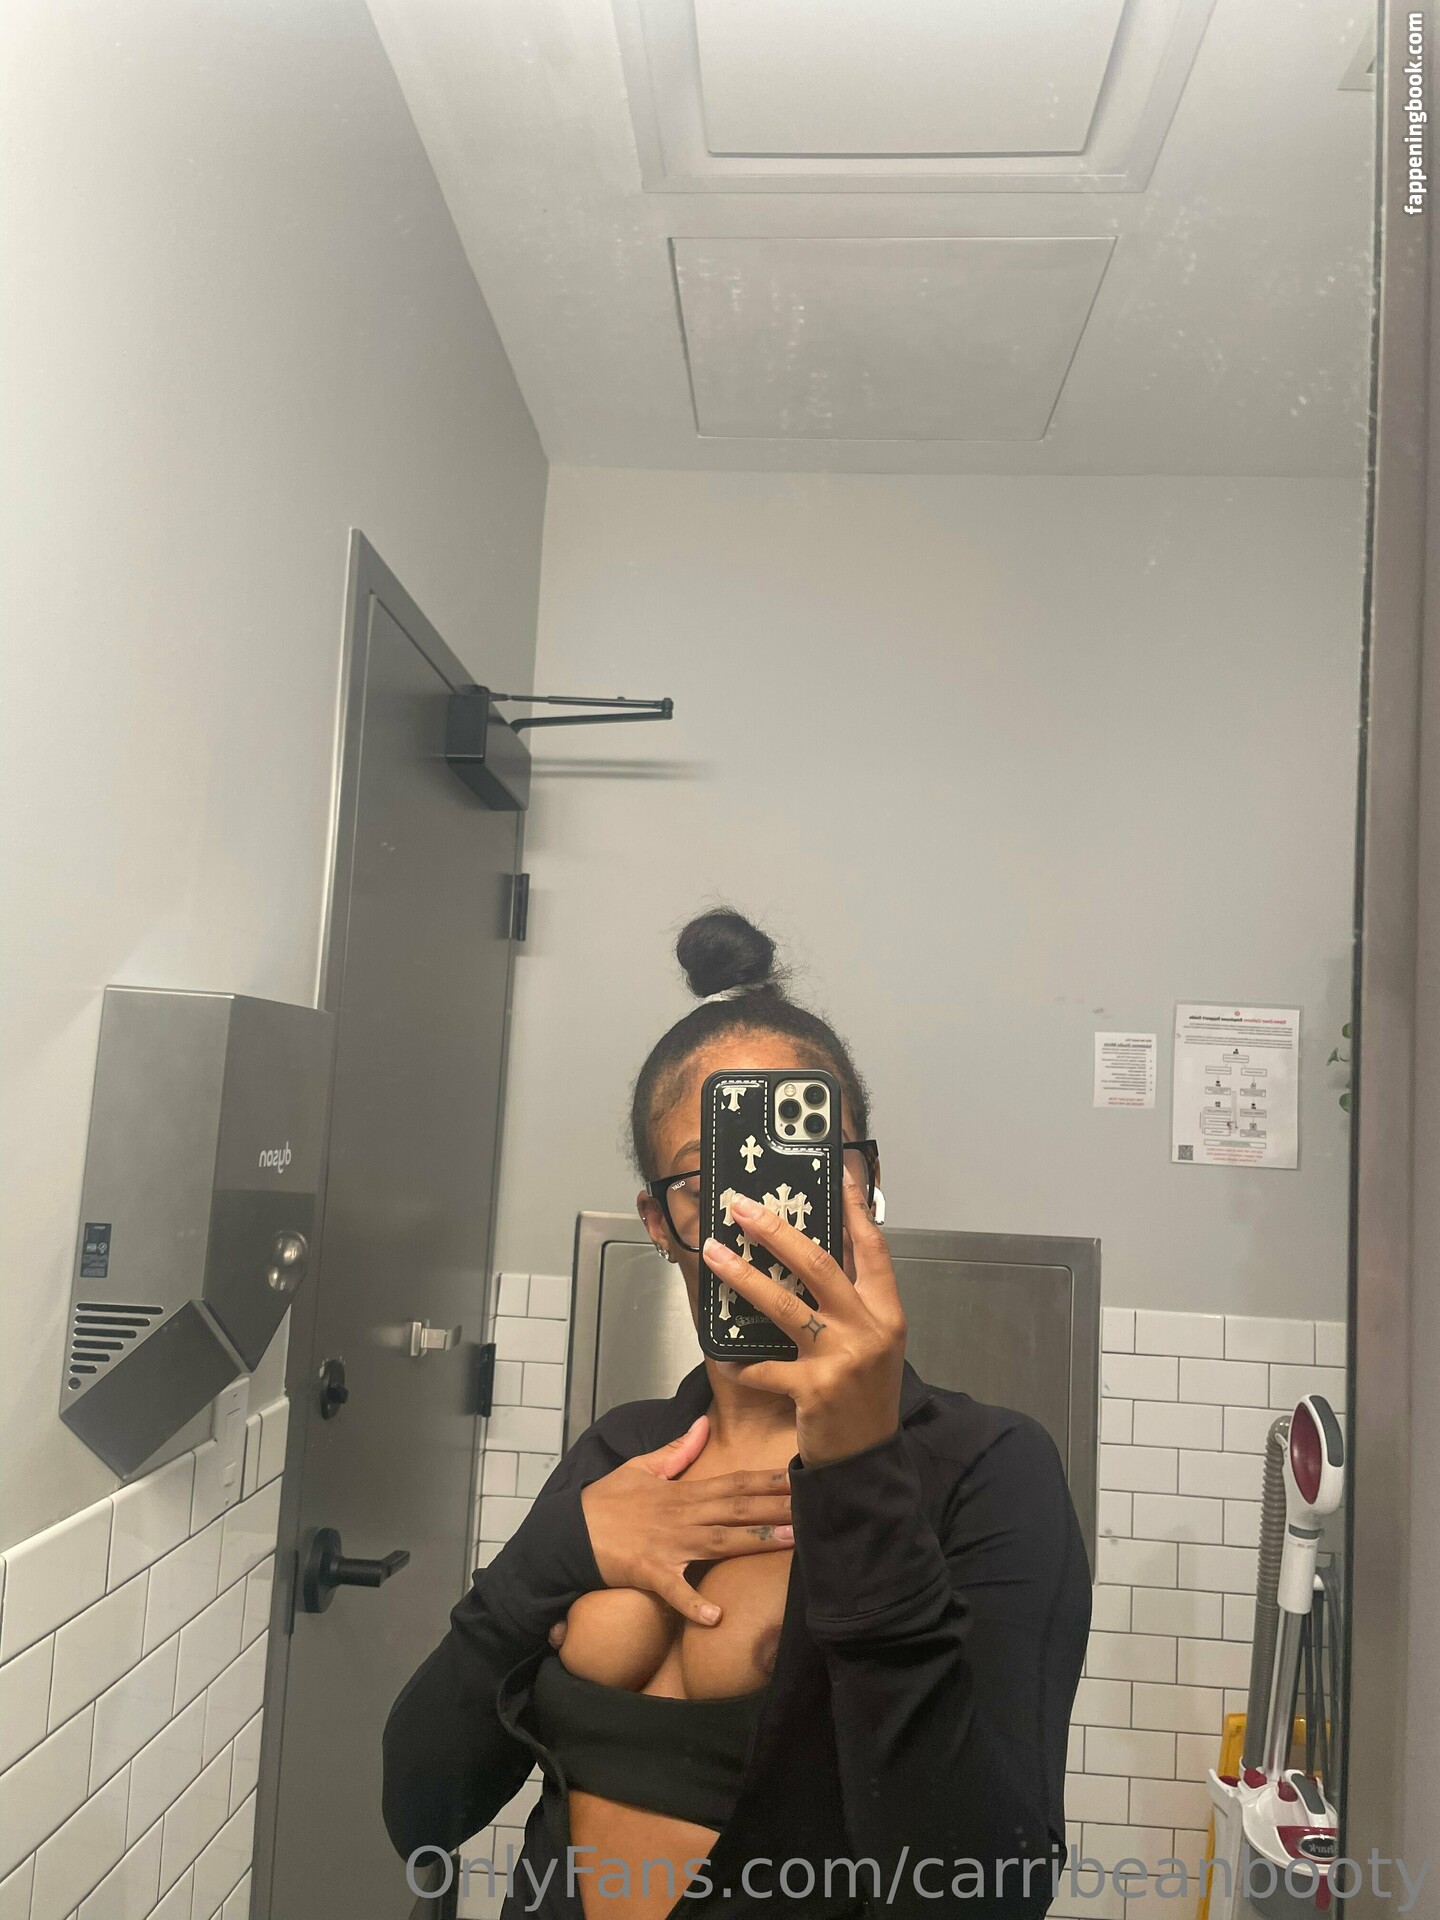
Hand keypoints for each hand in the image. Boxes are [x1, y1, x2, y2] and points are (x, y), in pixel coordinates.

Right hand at [580, 1415, 792, 1625]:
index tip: (799, 1476)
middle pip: (737, 1510)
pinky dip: (692, 1603)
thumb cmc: (605, 1501)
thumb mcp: (640, 1467)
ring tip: (791, 1543)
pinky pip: (673, 1590)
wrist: (568, 1531)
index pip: (734, 1483)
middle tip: (813, 1506)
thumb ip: (676, 1450)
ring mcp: (668, 1545)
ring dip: (755, 1542)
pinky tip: (715, 1616)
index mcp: (683, 1492)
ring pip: (720, 1542)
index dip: (767, 1480)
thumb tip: (701, 1425)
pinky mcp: (649, 1572)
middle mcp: (682, 1516)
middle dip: (777, 1507)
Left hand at [702, 1169, 905, 1467]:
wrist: (867, 1460)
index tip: (836, 1173)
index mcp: (886, 1312)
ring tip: (714, 1254)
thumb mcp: (874, 1342)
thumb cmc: (865, 1394)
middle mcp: (868, 1329)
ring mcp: (841, 1359)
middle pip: (818, 1264)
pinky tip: (722, 1353)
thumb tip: (811, 1254)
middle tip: (742, 1207)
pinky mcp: (812, 1389)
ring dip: (742, 1276)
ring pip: (783, 1305)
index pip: (872, 1248)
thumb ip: (853, 1302)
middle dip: (776, 1230)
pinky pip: (764, 1367)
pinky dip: (740, 1360)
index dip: (854, 1209)